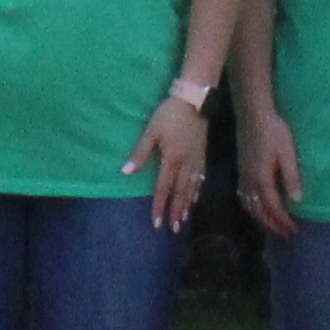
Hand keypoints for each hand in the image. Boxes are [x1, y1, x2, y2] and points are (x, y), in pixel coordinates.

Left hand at [126, 91, 210, 232]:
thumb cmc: (169, 115)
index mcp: (171, 159)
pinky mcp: (203, 154)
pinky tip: (195, 198)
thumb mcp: (151, 131)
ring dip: (186, 205)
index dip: (159, 206)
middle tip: (174, 229)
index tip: (156, 222)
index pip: (163, 188)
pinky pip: (200, 178)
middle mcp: (186, 164)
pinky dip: (197, 190)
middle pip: (180, 192)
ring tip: (184, 219)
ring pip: (191, 188)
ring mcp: (196, 160)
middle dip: (175, 211)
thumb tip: (126, 172)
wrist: (195, 101)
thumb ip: (140, 153)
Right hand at [238, 106, 305, 236]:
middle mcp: (249, 181)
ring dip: (261, 219)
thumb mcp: (287, 152)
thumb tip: (298, 200)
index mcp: (262, 178)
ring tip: (274, 225)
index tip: (294, 231)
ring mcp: (242, 176)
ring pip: (249, 206)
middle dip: (273, 225)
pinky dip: (251, 208)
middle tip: (287, 233)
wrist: (253, 113)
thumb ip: (291, 176)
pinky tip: (257, 208)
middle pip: (259, 211)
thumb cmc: (273, 130)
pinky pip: (243, 197)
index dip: (283, 222)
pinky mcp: (240, 170)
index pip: (273, 208)